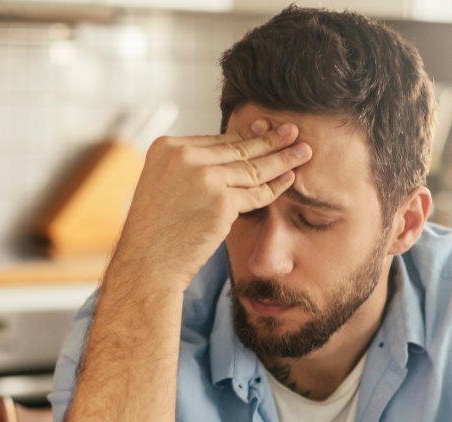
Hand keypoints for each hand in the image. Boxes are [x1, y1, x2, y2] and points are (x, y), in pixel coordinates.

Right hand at [114, 120, 311, 289]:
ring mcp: (204, 178)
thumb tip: (224, 155)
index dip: (244, 135)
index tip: (265, 128)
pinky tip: (290, 178)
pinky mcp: (221, 201)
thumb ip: (186, 168)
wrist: (148, 262)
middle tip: (293, 130)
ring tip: (303, 150)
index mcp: (166, 147)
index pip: (214, 140)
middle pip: (236, 148)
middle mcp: (184, 156)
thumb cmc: (154, 232)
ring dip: (281, 158)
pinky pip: (256, 192)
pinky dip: (276, 185)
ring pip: (251, 167)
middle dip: (269, 139)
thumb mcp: (162, 186)